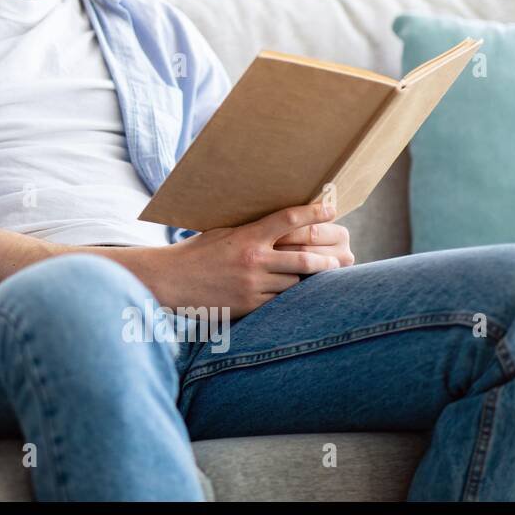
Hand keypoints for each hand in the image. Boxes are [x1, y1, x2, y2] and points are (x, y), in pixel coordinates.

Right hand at [148, 202, 345, 316]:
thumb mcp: (223, 233)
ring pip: (295, 282)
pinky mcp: (250, 305)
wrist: (170, 281)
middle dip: (328, 259)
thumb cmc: (196, 252)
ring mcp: (253, 285)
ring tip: (326, 275)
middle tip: (345, 257)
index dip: (314, 212)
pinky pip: (280, 301)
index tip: (331, 209)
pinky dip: (289, 296)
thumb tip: (280, 224)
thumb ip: (252, 230)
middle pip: (304, 258)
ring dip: (308, 280)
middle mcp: (253, 260)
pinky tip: (298, 295)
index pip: (288, 220)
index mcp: (247, 236)